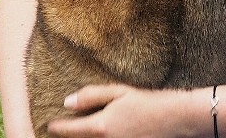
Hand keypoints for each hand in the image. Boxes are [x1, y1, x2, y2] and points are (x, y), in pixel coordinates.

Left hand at [47, 85, 188, 137]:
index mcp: (100, 126)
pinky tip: (103, 134)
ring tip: (85, 132)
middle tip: (66, 129)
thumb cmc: (148, 102)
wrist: (174, 119)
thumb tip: (67, 101)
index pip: (68, 130)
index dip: (57, 127)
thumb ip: (91, 96)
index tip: (51, 125)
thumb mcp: (120, 92)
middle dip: (69, 136)